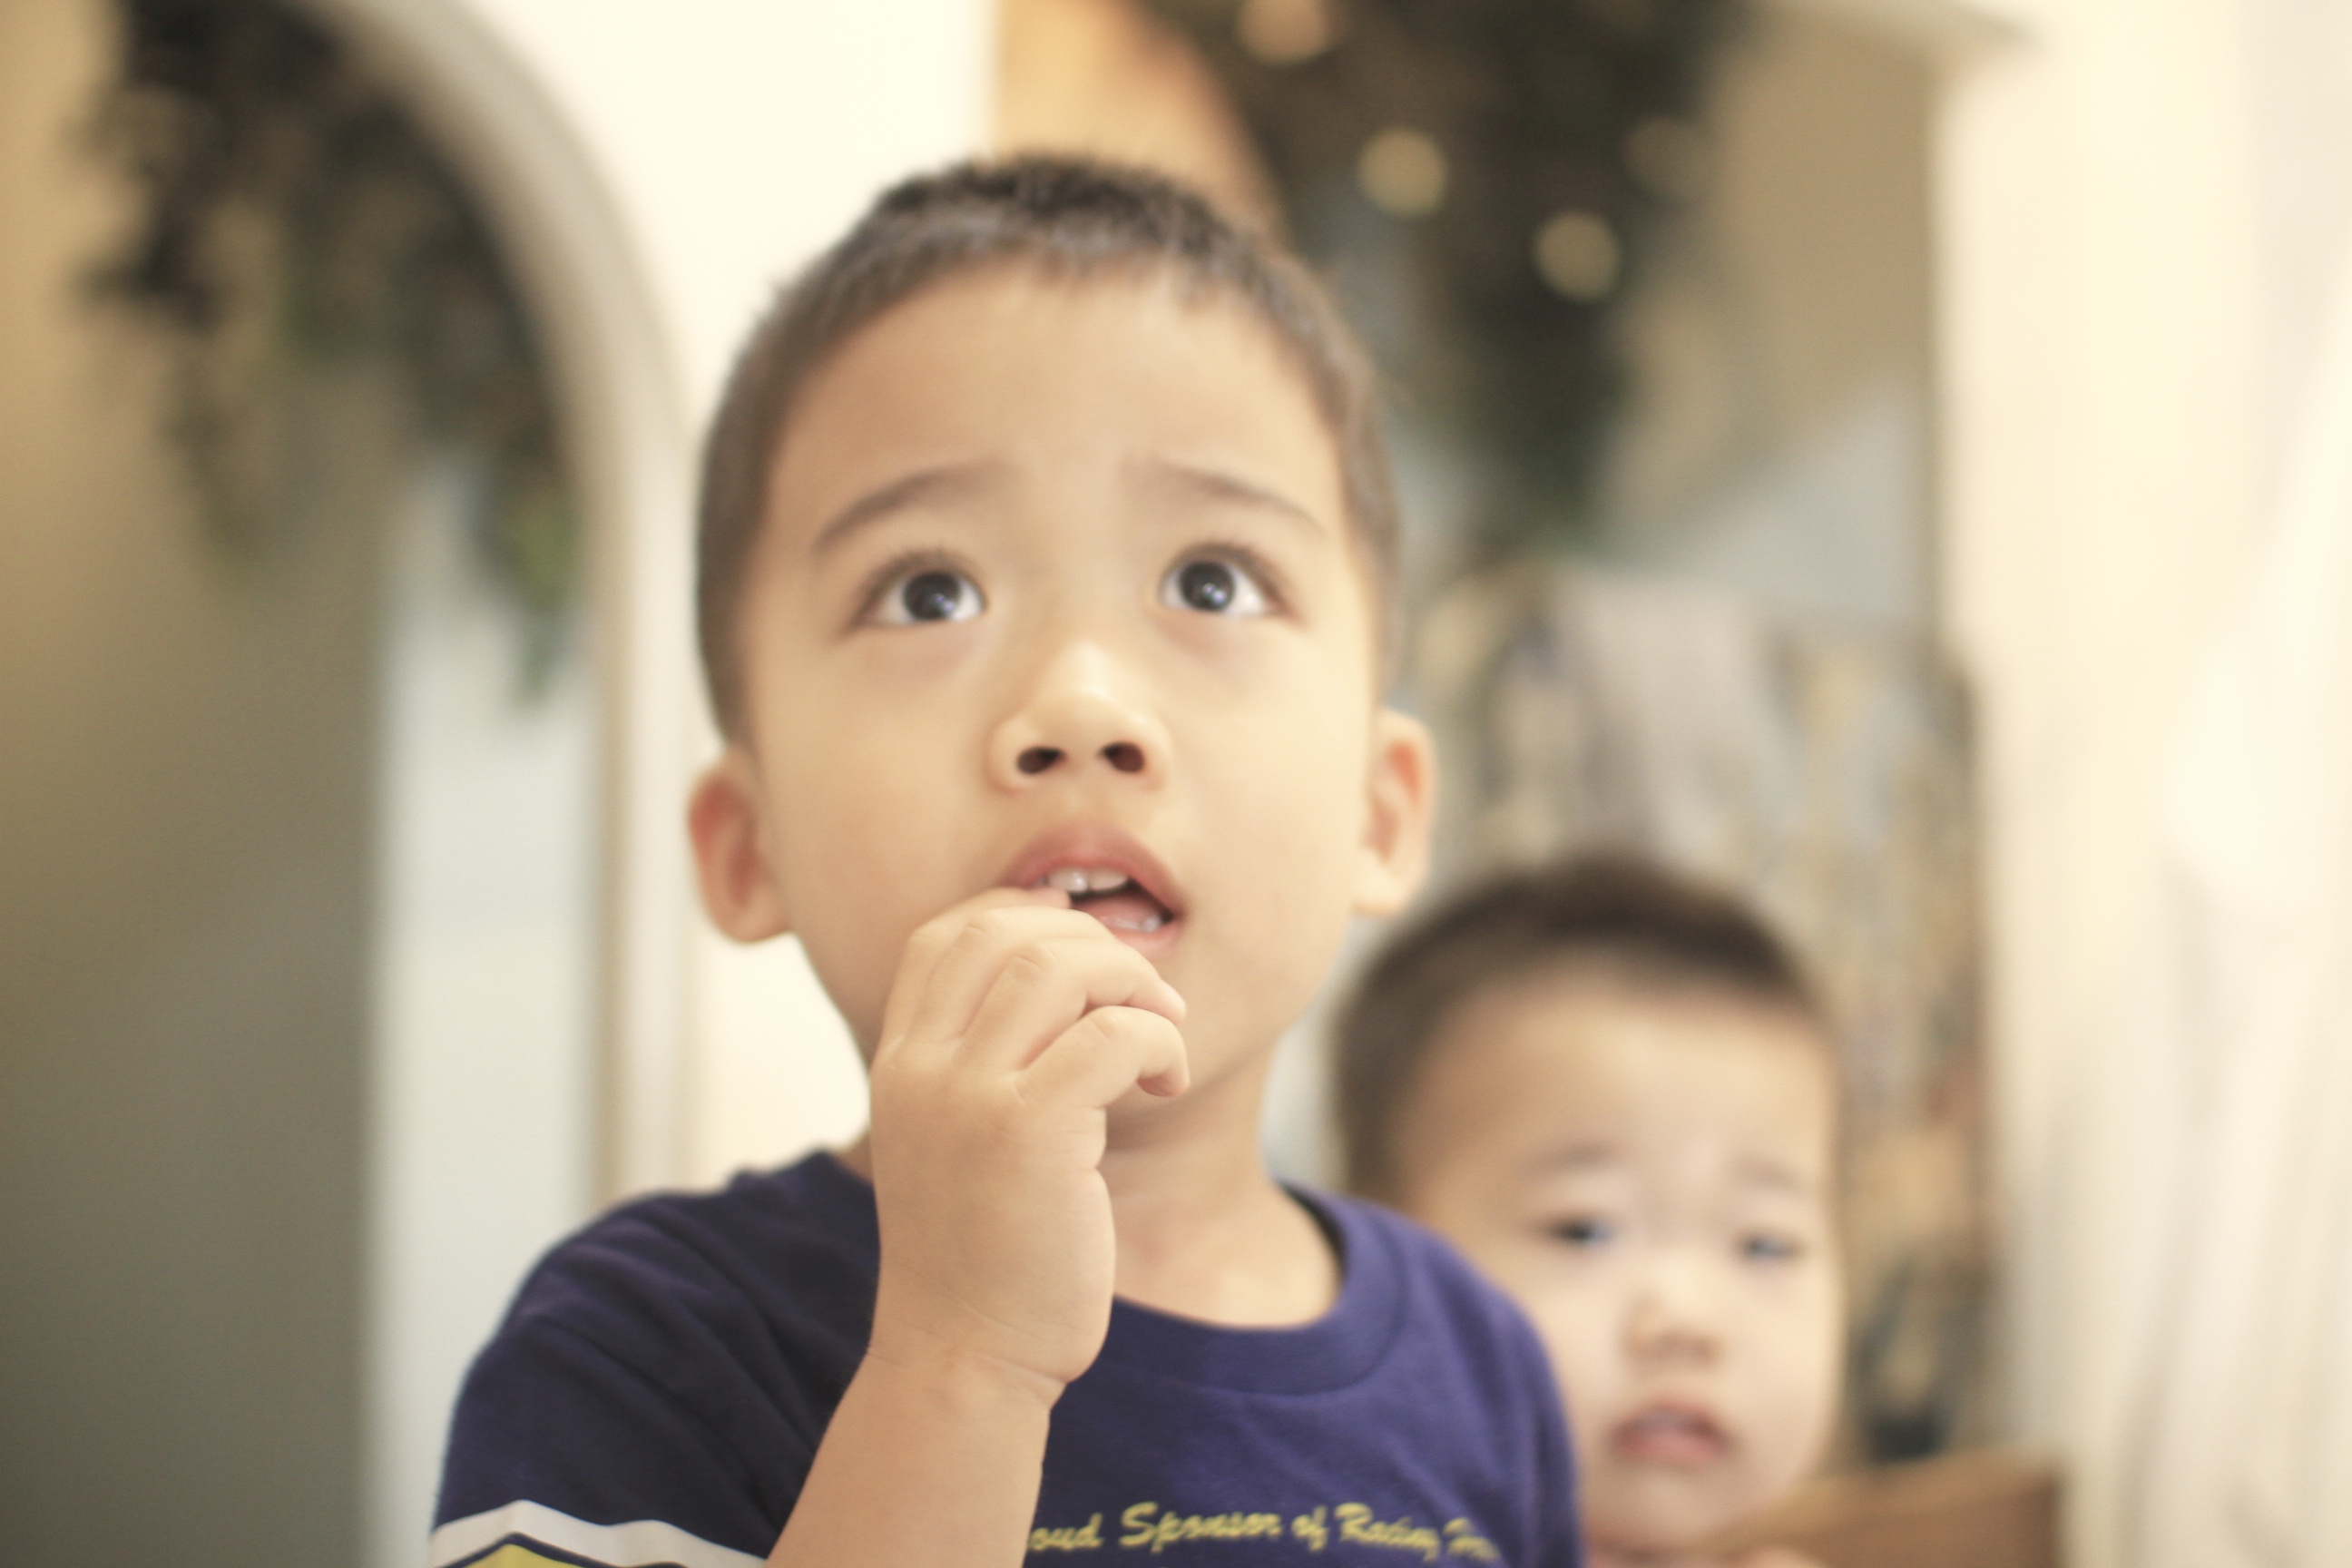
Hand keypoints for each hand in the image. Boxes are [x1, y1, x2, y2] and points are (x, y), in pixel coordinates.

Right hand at [862, 889, 1188, 1402]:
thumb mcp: (951, 1141)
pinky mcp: (1029, 1132)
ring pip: (1060, 967)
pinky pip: (1112, 1033)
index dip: (1022, 913)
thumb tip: (1063, 979)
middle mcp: (921, 1068)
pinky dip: (1159, 1039)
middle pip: (1008, 933)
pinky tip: (1167, 1081)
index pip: (945, 935)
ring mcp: (967, 1096)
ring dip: (1136, 983)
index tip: (1085, 943)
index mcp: (896, 1064)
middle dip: (1097, 945)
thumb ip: (977, 1064)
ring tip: (1163, 1035)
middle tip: (1149, 996)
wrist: (963, 1359)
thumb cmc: (980, 1256)